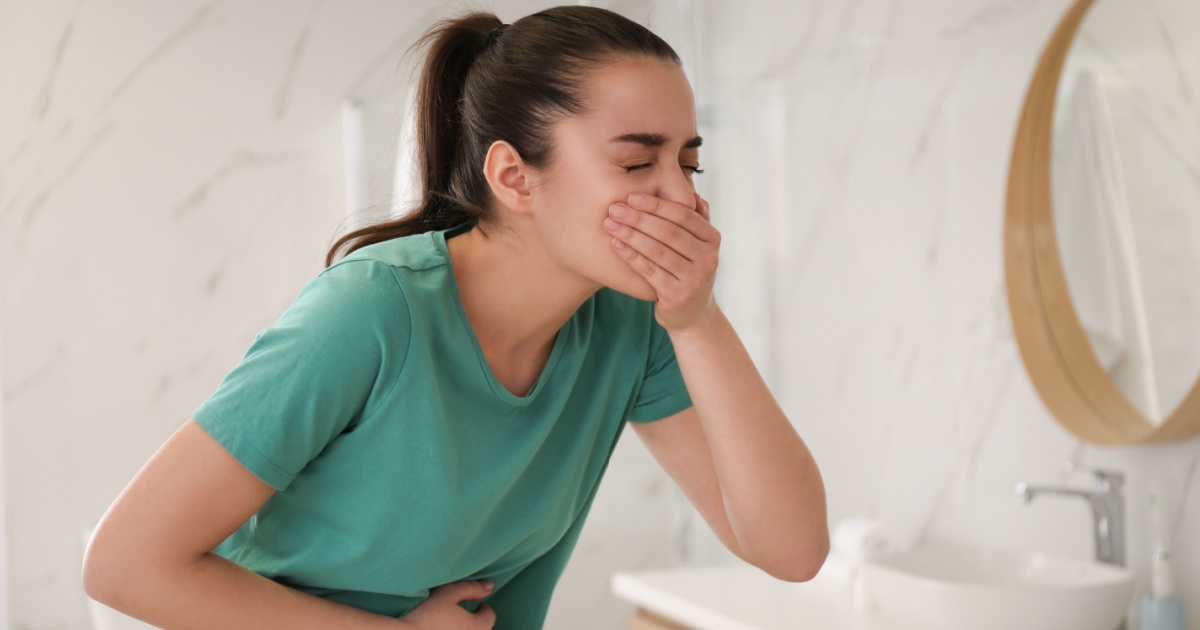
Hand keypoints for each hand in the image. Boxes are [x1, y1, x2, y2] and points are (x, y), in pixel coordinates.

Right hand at [396, 580, 495, 628]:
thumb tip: (490, 586)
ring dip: (464, 629)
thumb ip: (471, 588)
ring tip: (452, 624)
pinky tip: (441, 629)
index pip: (489, 616)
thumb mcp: (449, 594)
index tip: (477, 604)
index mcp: (479, 627)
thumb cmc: (428, 614)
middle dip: (476, 622)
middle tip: (465, 614)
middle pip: (481, 629)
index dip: (483, 608)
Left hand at [605, 191, 720, 332]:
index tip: (631, 196)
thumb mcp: (699, 245)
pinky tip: (615, 244)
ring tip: (610, 223)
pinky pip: (649, 271)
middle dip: (638, 217)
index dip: (656, 204)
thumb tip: (693, 194)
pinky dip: (630, 256)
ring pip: (657, 250)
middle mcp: (708, 258)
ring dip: (631, 234)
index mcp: (712, 239)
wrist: (693, 314)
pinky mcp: (677, 296)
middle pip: (668, 231)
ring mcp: (694, 278)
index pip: (682, 214)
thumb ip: (697, 220)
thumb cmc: (689, 271)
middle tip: (614, 208)